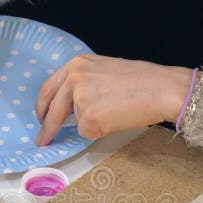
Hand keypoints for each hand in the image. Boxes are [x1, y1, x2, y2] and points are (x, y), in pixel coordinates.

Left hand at [34, 54, 194, 145]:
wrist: (162, 89)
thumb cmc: (142, 81)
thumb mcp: (104, 70)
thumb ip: (84, 83)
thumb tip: (72, 106)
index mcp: (76, 64)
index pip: (49, 88)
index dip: (42, 105)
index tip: (40, 116)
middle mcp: (73, 78)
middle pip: (50, 108)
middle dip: (45, 127)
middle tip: (42, 138)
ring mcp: (79, 98)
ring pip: (74, 122)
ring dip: (90, 124)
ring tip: (115, 113)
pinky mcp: (88, 117)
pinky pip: (87, 132)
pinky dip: (100, 131)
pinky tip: (117, 119)